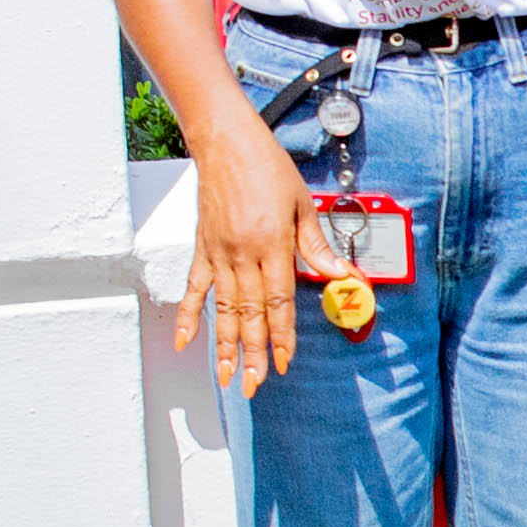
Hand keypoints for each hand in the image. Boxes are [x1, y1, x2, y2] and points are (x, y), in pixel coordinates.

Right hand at [176, 121, 309, 395]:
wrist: (226, 142)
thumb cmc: (266, 167)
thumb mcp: (302, 203)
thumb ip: (317, 244)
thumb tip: (342, 273)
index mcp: (272, 243)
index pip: (279, 300)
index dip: (281, 334)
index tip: (284, 361)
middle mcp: (243, 254)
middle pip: (250, 313)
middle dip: (253, 353)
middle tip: (253, 384)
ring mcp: (219, 254)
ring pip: (224, 309)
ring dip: (224, 346)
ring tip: (226, 376)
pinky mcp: (203, 249)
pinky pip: (193, 289)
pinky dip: (187, 316)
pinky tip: (184, 342)